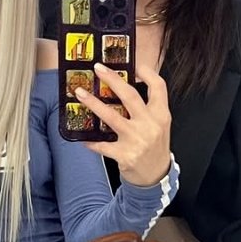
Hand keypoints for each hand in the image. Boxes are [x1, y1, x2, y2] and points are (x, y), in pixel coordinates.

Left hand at [74, 62, 170, 186]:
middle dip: (112, 79)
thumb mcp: (159, 125)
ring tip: (80, 93)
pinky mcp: (125, 155)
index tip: (135, 65)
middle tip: (98, 69)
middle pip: (130, 96)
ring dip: (93, 103)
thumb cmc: (154, 147)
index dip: (147, 73)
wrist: (156, 176)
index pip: (159, 87)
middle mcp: (150, 125)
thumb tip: (121, 88)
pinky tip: (82, 136)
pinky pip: (102, 145)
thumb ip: (147, 108)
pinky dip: (90, 140)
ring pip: (111, 116)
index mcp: (160, 115)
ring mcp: (137, 140)